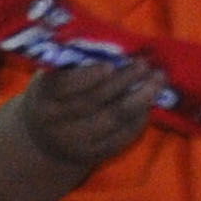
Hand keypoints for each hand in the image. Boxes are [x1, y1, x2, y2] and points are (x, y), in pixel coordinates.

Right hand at [17, 59, 158, 174]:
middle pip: (94, 101)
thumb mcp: (53, 75)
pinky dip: (138, 118)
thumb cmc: (54, 94)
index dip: (88, 76)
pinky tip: (150, 102)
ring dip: (140, 98)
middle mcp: (56, 122)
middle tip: (144, 64)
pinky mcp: (94, 155)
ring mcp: (75, 142)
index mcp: (43, 96)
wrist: (45, 141)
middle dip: (123, 81)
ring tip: (158, 80)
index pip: (64, 86)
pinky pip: (121, 137)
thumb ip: (74, 61)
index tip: (109, 65)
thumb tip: (115, 45)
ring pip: (112, 119)